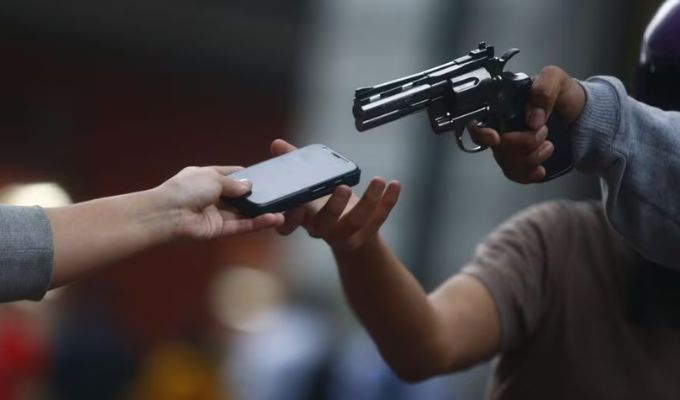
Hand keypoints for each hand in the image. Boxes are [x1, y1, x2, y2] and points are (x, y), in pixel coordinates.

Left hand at [155, 166, 283, 239]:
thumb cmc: (186, 189)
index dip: (244, 176)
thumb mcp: (213, 178)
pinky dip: (256, 224)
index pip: (229, 175)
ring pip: (241, 213)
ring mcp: (214, 214)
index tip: (263, 177)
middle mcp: (210, 196)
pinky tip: (272, 219)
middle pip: (237, 196)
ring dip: (260, 212)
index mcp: (205, 178)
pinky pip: (240, 226)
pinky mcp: (218, 231)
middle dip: (254, 196)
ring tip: (280, 210)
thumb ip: (234, 184)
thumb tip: (249, 186)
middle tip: (276, 194)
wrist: (167, 214)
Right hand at [270, 139, 400, 252]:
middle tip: (343, 188)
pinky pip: (378, 219)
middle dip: (334, 207)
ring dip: (369, 201)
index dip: (290, 220)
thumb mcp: (306, 183)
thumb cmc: (321, 202)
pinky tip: (395, 185)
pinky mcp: (366, 234)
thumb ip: (292, 163)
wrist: (346, 233)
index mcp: (302, 218)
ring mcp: (344, 235)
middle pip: (325, 224)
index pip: (288, 226)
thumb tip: (277, 144)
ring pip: (356, 222)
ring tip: (378, 180)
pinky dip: (388, 202)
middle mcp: (321, 230)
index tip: (296, 206)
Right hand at [468, 66, 585, 182]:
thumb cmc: (564, 94)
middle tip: (542, 131)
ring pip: (506, 162)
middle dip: (522, 143)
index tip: (496, 139)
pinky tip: (540, 170)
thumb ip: (543, 89)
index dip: (481, 133)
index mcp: (503, 107)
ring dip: (531, 157)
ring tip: (548, 145)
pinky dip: (528, 175)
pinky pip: (515, 174)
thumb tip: (533, 119)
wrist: (583, 115)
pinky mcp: (521, 161)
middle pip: (496, 147)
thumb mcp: (556, 79)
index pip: (477, 122)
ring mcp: (511, 147)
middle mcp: (502, 128)